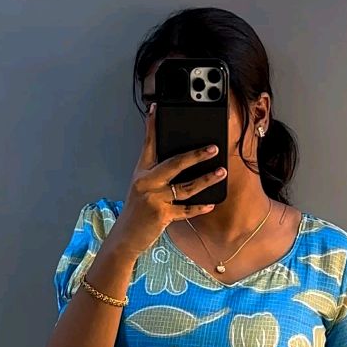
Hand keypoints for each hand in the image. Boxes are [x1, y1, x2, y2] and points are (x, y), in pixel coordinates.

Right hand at [110, 102, 226, 256]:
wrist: (125, 237)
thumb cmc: (137, 212)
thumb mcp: (141, 189)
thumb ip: (156, 176)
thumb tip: (181, 164)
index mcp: (141, 172)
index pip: (148, 144)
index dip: (152, 126)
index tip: (156, 109)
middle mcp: (147, 182)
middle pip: (174, 163)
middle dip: (196, 155)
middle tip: (213, 148)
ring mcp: (155, 199)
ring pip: (185, 187)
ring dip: (206, 179)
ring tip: (221, 172)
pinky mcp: (162, 215)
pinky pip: (185, 210)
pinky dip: (199, 208)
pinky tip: (210, 204)